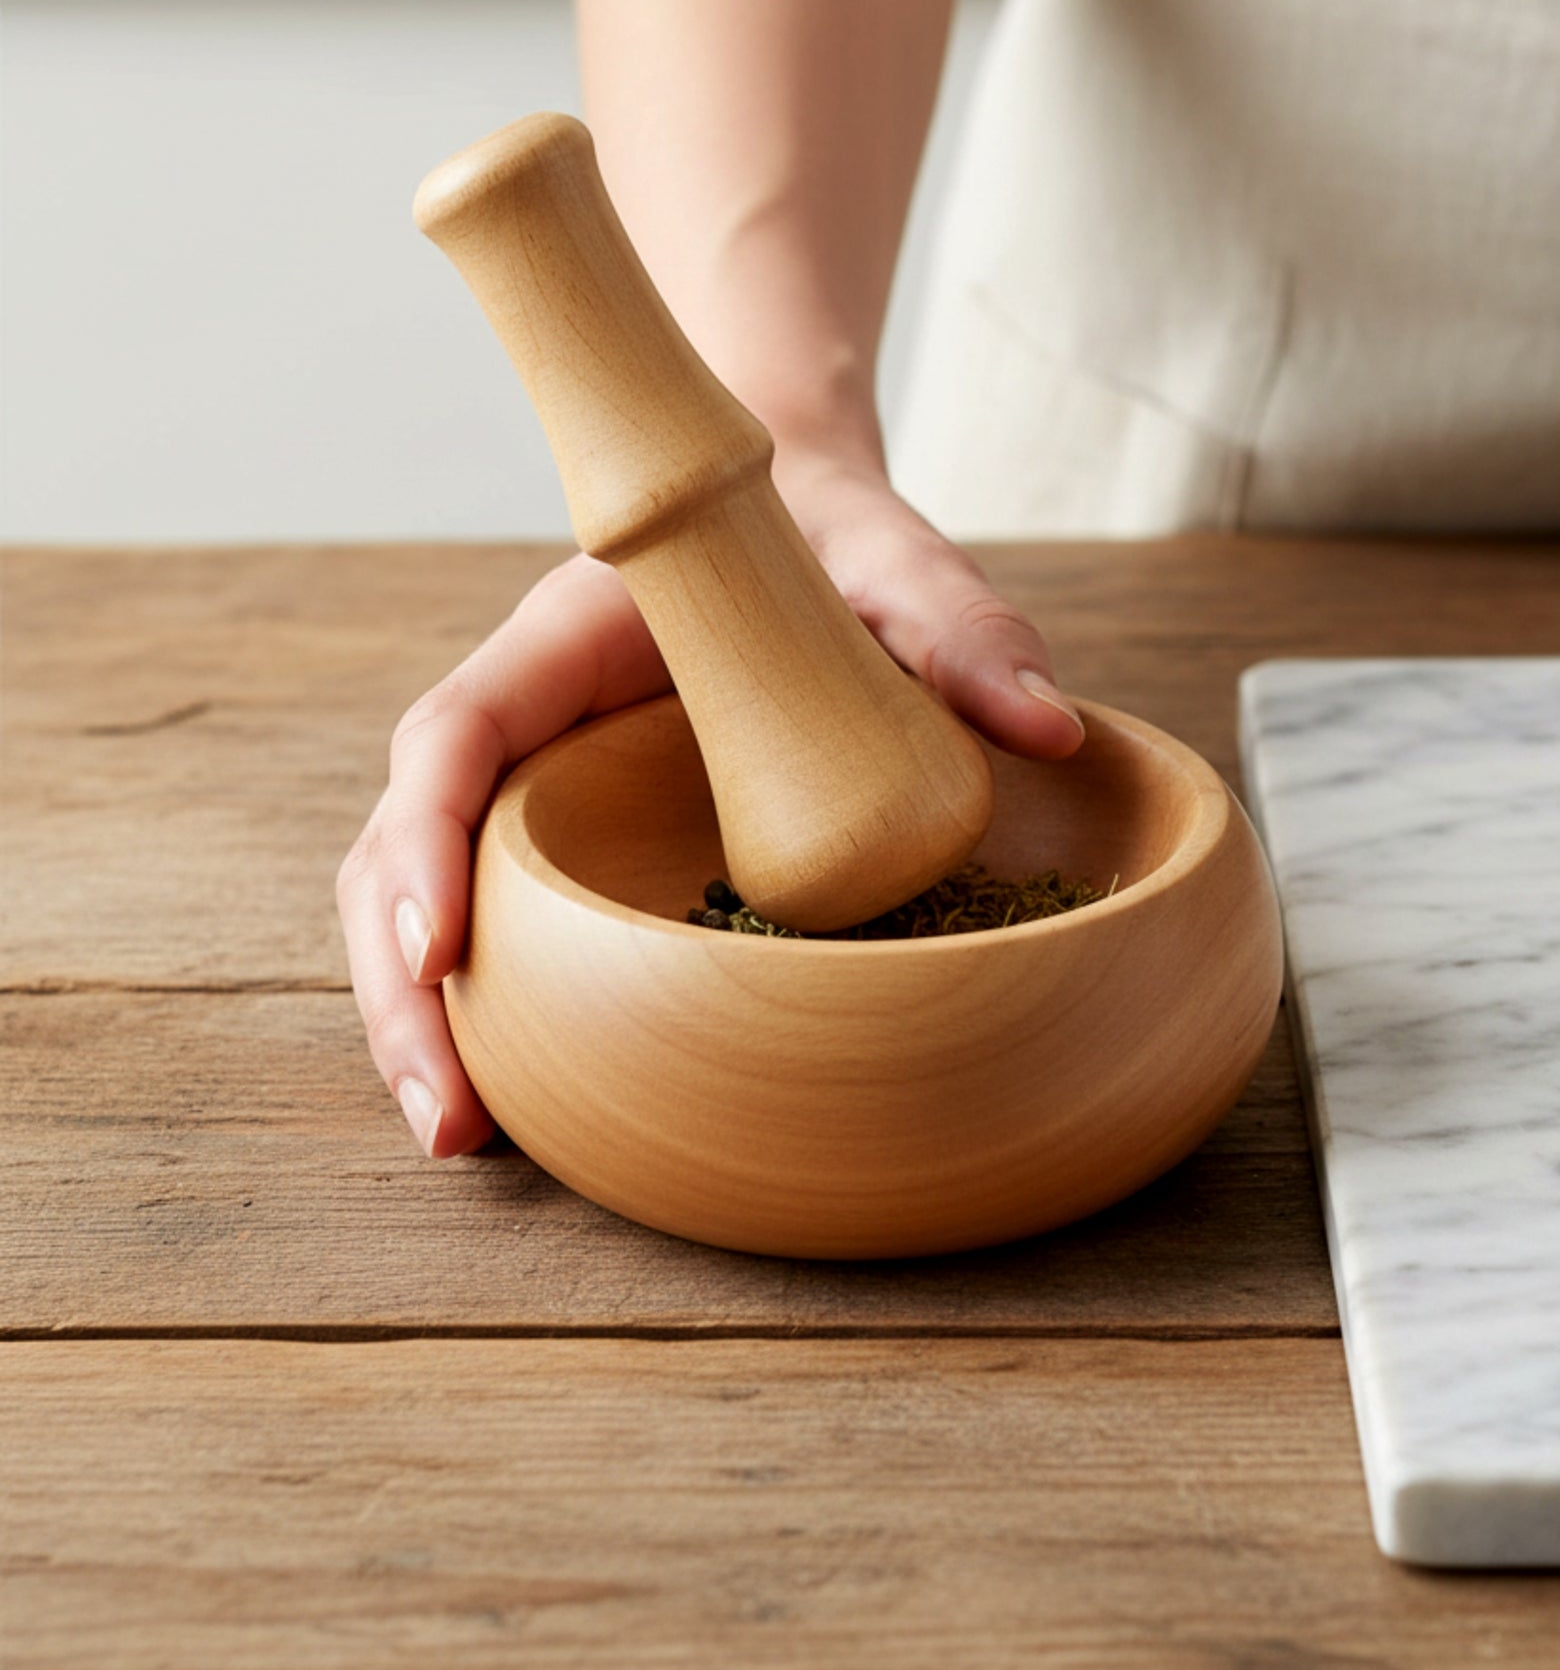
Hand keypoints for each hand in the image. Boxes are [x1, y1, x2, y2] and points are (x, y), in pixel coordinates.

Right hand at [337, 456, 1085, 1158]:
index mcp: (571, 636)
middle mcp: (538, 718)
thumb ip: (963, 631)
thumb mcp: (901, 567)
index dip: (428, 844)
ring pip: (445, 896)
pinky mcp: (590, 837)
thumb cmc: (835, 541)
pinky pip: (520, 918)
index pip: (457, 733)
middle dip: (403, 987)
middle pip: (411, 844)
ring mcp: (554, 784)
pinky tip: (533, 1101)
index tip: (440, 953)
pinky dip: (508, 1003)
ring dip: (433, 1019)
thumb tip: (1047, 727)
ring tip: (467, 1140)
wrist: (811, 529)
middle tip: (450, 1119)